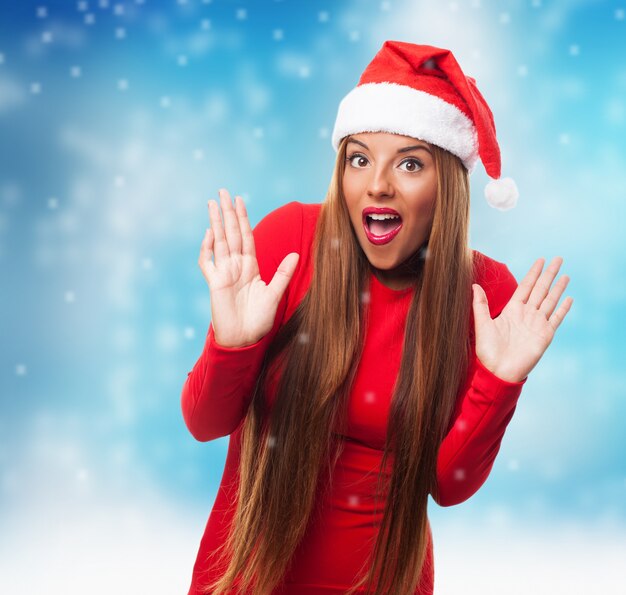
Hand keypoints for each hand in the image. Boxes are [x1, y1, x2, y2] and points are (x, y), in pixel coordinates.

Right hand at [198, 188, 298, 347]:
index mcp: (250, 266)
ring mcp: (223, 273)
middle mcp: (235, 266)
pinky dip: (206, 248)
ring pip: (218, 241)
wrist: (244, 339)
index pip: (246, 236)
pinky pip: (207, 262)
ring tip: (213, 203)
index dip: (243, 218)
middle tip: (223, 191)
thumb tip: (296, 255)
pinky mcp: (214, 283)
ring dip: (216, 222)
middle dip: (227, 212)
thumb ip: (282, 274)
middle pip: (230, 233)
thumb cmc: (259, 320)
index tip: (240, 200)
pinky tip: (209, 233)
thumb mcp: (274, 294)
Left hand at [472, 256, 572, 382]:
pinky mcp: (545, 335)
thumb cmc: (488, 351)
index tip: (540, 260)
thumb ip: (480, 305)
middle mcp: (527, 314)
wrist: (498, 371)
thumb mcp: (482, 324)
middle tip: (558, 259)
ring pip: (550, 301)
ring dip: (558, 288)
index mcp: (512, 310)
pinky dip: (563, 309)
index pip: (525, 287)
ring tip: (565, 275)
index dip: (533, 273)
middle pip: (541, 289)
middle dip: (549, 274)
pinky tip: (569, 298)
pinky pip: (556, 319)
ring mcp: (537, 324)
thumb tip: (474, 285)